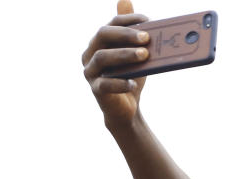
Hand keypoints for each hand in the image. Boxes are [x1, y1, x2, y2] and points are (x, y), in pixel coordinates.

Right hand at [81, 0, 149, 127]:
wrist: (126, 108)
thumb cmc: (130, 76)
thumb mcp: (136, 55)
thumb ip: (137, 37)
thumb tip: (138, 10)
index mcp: (100, 41)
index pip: (112, 23)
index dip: (129, 19)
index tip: (148, 20)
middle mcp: (90, 53)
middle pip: (103, 34)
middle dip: (126, 34)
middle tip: (147, 38)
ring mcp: (90, 71)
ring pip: (102, 57)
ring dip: (124, 54)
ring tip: (144, 55)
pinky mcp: (96, 89)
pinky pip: (105, 84)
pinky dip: (120, 83)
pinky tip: (133, 83)